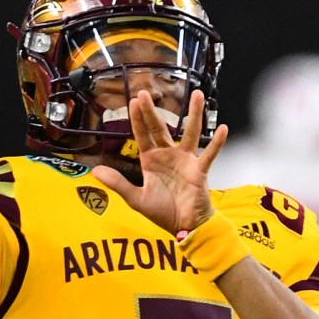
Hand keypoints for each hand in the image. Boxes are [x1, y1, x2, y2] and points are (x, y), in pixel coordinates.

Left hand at [92, 90, 227, 234]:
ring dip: (194, 114)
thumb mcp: (136, 198)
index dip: (138, 119)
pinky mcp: (199, 170)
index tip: (134, 101)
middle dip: (153, 111)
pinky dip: (216, 143)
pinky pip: (209, 154)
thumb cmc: (162, 212)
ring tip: (198, 94)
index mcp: (151, 161)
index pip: (143, 135)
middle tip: (146, 92)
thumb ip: (118, 184)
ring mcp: (186, 160)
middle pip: (160, 128)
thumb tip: (95, 172)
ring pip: (190, 133)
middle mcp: (168, 155)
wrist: (184, 227)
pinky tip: (222, 128)